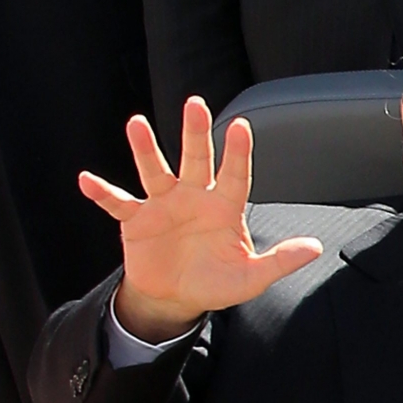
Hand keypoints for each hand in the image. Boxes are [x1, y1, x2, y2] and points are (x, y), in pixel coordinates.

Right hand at [79, 96, 322, 340]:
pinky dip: (102, 192)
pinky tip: (87, 180)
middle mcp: (193, 196)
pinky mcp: (136, 219)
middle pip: (195, 160)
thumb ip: (280, 261)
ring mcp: (163, 204)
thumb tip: (315, 248)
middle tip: (195, 104)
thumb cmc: (215, 282)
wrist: (175, 299)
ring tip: (136, 124)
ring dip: (146, 150)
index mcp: (223, 207)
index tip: (240, 127)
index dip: (237, 154)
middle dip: (194, 133)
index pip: (234, 176)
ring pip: (155, 171)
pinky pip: (118, 202)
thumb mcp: (250, 278)